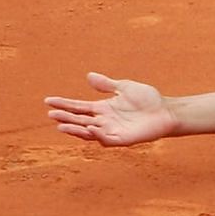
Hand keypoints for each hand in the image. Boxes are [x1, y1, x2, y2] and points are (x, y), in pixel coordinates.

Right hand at [45, 72, 179, 145]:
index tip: (48, 100)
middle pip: (79, 120)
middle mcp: (103, 121)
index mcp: (102, 108)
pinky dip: (97, 134)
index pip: (78, 107)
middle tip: (51, 113)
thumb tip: (89, 76)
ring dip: (75, 129)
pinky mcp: (122, 140)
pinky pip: (106, 139)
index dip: (63, 104)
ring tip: (61, 125)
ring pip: (88, 132)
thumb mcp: (124, 87)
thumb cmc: (148, 100)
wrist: (167, 111)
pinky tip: (90, 127)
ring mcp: (112, 131)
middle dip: (65, 117)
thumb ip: (107, 84)